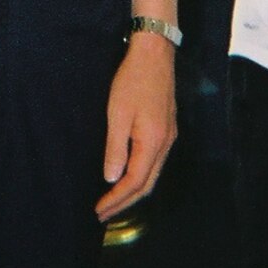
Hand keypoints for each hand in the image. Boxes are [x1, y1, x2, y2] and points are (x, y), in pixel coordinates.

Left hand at [95, 34, 176, 220]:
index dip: (116, 199)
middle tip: (103, 214)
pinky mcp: (167, 129)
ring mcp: (169, 137)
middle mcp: (165, 144)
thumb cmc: (132, 80)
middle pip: (147, 184)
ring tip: (113, 201)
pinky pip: (155, 162)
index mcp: (153, 142)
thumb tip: (111, 179)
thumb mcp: (117, 113)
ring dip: (133, 191)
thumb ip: (115, 148)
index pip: (134, 182)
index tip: (98, 210)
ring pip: (153, 174)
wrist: (155, 54)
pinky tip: (128, 176)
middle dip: (125, 202)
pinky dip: (140, 176)